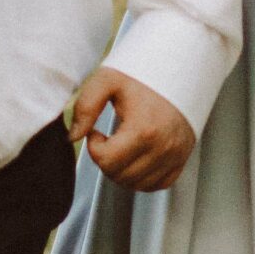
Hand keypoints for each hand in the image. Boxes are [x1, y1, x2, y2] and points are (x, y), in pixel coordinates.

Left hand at [70, 68, 195, 193]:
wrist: (178, 68)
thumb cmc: (141, 74)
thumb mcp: (108, 80)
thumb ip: (85, 107)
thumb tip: (72, 137)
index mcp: (144, 130)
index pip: (106, 160)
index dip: (93, 146)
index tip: (96, 130)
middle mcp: (162, 148)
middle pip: (119, 175)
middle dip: (106, 159)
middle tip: (107, 138)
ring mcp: (175, 156)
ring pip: (136, 184)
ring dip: (121, 170)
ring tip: (121, 145)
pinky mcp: (181, 160)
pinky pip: (156, 185)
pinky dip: (141, 177)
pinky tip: (136, 155)